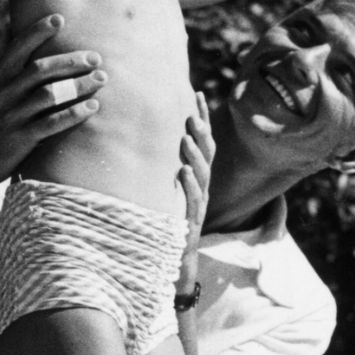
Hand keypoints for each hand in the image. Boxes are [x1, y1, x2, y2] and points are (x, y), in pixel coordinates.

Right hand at [0, 16, 104, 188]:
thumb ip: (5, 65)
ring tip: (101, 79)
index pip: (17, 49)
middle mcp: (3, 94)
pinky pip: (51, 124)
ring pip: (49, 94)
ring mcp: (11, 117)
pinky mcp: (20, 139)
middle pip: (40, 69)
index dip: (36, 32)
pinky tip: (93, 107)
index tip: (59, 18)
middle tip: (96, 57)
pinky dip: (74, 114)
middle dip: (70, 60)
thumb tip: (8, 28)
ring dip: (78, 85)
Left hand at [177, 94, 214, 287]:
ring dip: (194, 154)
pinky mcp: (190, 221)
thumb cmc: (169, 220)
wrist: (176, 261)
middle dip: (201, 130)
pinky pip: (192, 200)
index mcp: (197, 175)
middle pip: (207, 153)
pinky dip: (188, 185)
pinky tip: (182, 171)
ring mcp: (198, 204)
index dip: (202, 117)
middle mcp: (201, 186)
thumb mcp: (168, 189)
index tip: (197, 93)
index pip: (203, 141)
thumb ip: (164, 166)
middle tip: (193, 110)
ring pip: (201, 174)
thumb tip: (147, 137)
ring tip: (186, 136)